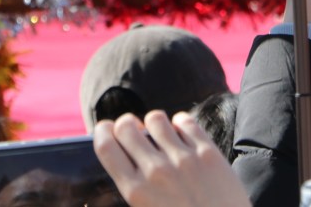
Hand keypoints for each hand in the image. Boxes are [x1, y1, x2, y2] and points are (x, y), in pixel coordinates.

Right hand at [94, 112, 250, 206]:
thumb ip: (134, 189)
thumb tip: (125, 162)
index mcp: (136, 192)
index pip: (106, 147)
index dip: (101, 132)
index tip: (105, 128)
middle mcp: (156, 172)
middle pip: (126, 127)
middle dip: (125, 124)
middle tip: (131, 129)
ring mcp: (184, 160)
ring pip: (156, 119)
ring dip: (153, 122)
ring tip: (158, 132)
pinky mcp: (208, 153)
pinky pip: (186, 121)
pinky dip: (180, 123)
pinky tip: (181, 132)